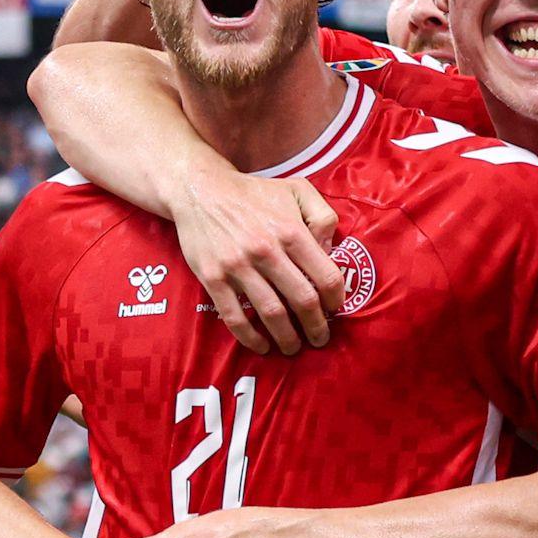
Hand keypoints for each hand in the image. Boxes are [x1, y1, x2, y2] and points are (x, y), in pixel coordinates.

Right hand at [171, 161, 343, 354]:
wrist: (200, 190)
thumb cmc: (254, 193)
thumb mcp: (297, 189)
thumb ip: (323, 215)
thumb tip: (332, 251)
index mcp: (291, 231)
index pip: (327, 276)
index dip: (336, 300)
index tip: (336, 310)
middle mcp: (266, 251)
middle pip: (303, 300)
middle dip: (316, 326)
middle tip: (320, 338)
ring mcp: (238, 266)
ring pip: (271, 313)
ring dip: (287, 338)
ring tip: (293, 347)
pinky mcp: (213, 278)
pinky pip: (234, 316)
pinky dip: (250, 337)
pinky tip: (261, 346)